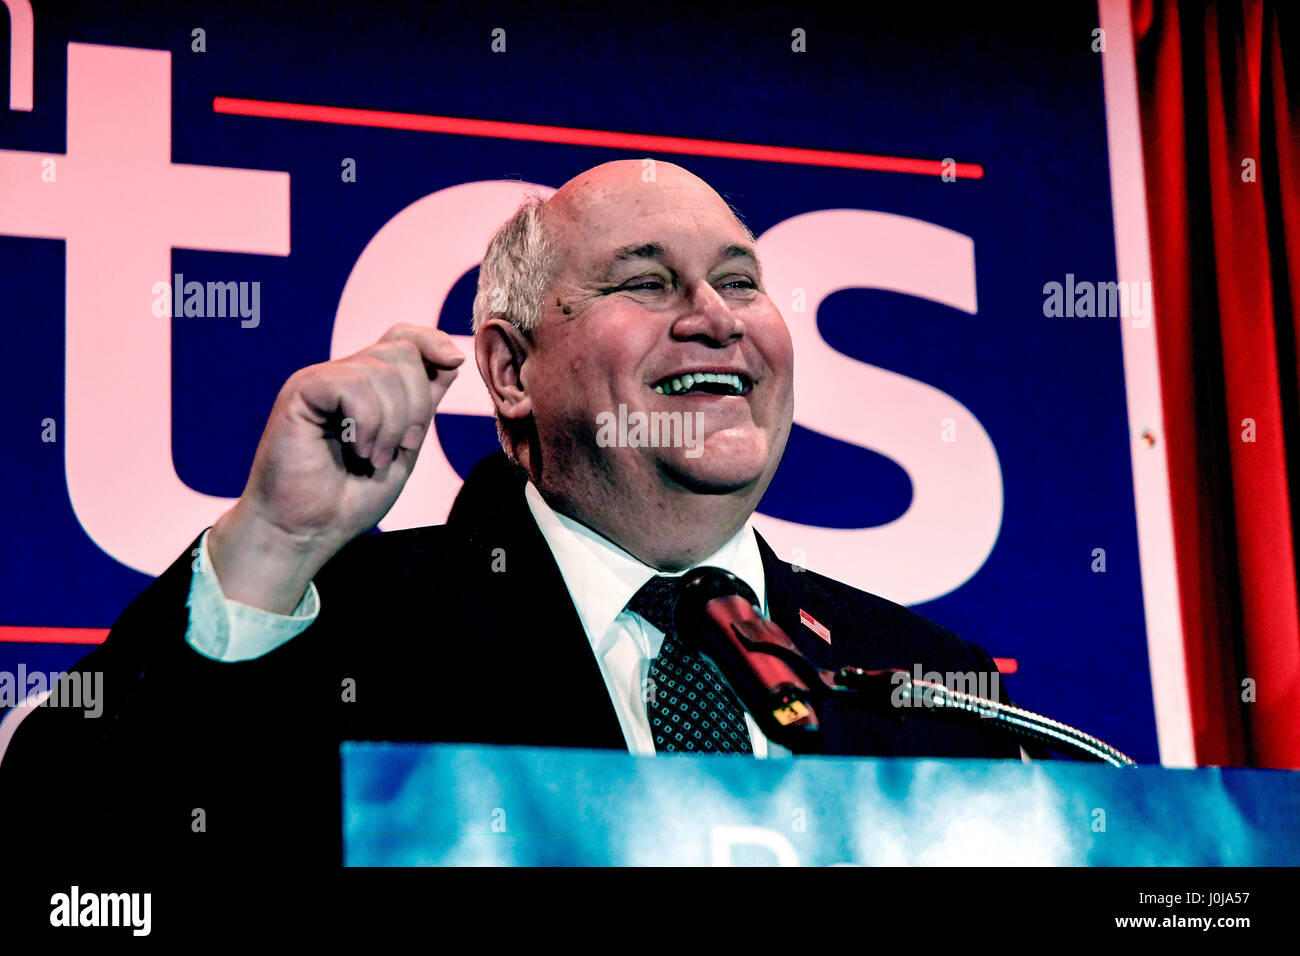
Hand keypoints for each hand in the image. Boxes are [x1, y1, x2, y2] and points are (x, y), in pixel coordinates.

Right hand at [208, 324, 463, 611]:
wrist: (304, 532)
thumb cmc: (348, 499)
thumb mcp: (404, 448)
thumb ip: (423, 404)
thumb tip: (451, 357)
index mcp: (367, 388)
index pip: (402, 338)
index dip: (431, 341)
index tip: (454, 362)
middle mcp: (343, 377)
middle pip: (402, 353)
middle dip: (416, 405)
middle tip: (398, 449)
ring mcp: (320, 381)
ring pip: (382, 370)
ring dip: (391, 424)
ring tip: (371, 459)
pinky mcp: (301, 391)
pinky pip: (353, 385)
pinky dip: (367, 423)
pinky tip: (355, 450)